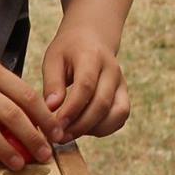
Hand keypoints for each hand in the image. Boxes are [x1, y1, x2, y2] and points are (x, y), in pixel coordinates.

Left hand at [40, 24, 129, 139]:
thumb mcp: (53, 58)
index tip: (56, 125)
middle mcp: (112, 70)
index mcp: (92, 56)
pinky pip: (120, 118)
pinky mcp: (124, 95)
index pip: (86, 86)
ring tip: (71, 133)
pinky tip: (84, 129)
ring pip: (116, 114)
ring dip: (94, 129)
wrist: (92, 37)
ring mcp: (121, 83)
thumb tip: (51, 108)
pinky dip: (104, 128)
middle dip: (80, 126)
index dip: (72, 109)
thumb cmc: (69, 49)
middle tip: (60, 137)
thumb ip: (52, 83)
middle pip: (102, 104)